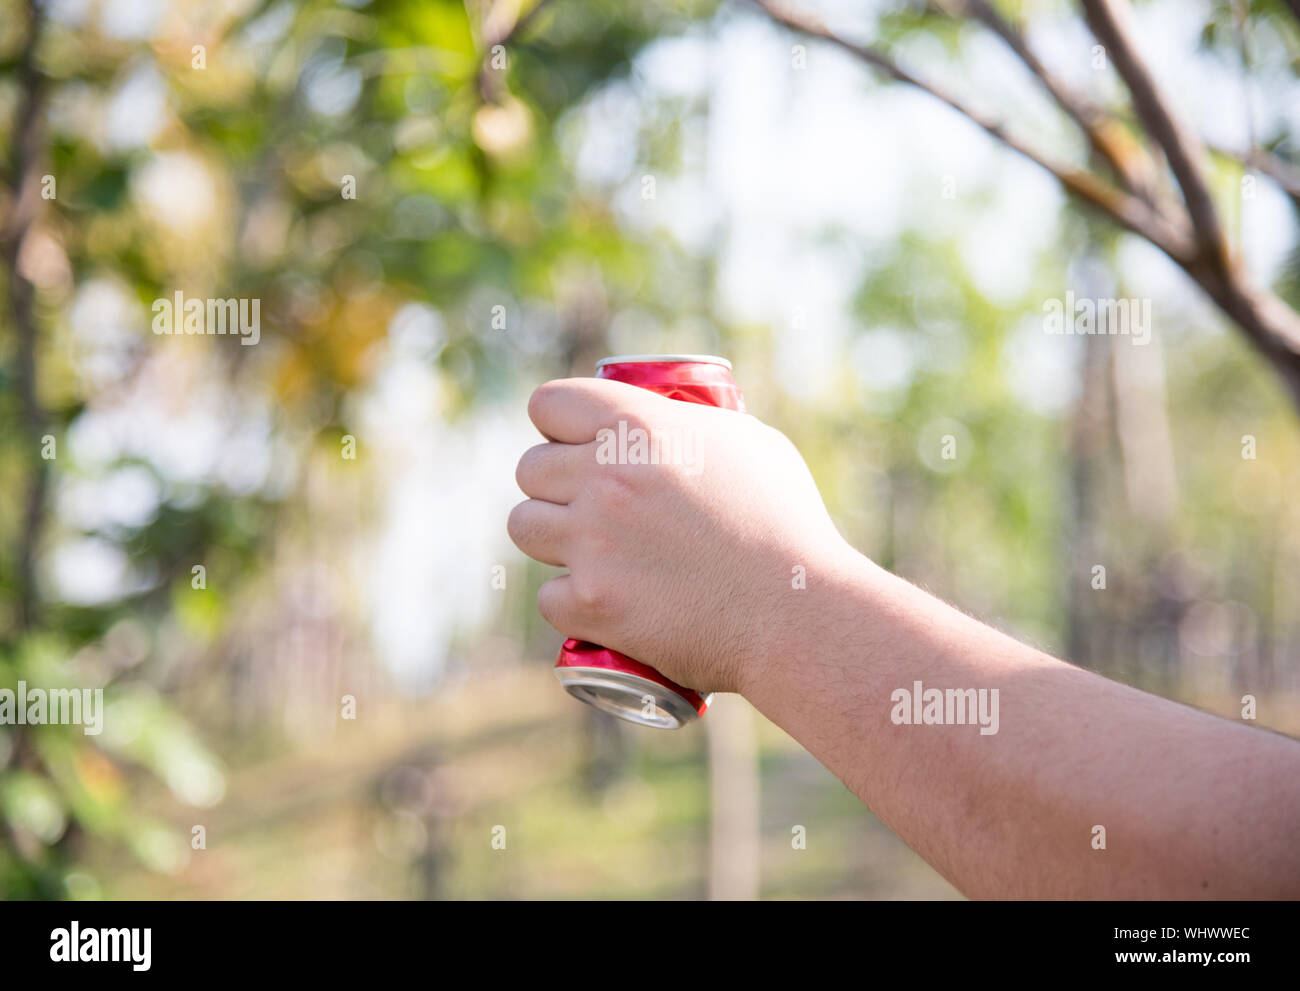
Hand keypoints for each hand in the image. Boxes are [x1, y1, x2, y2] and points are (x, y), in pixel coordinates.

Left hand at [508, 377, 852, 694]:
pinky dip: (573, 604)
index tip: (572, 445)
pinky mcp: (590, 603)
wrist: (798, 612)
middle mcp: (603, 477)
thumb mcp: (752, 445)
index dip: (558, 425)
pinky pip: (548, 597)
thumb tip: (674, 420)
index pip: (549, 404)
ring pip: (522, 527)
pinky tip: (603, 604)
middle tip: (587, 506)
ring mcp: (592, 541)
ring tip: (589, 551)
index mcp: (636, 425)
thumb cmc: (788, 525)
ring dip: (551, 539)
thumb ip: (697, 427)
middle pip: (529, 468)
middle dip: (553, 485)